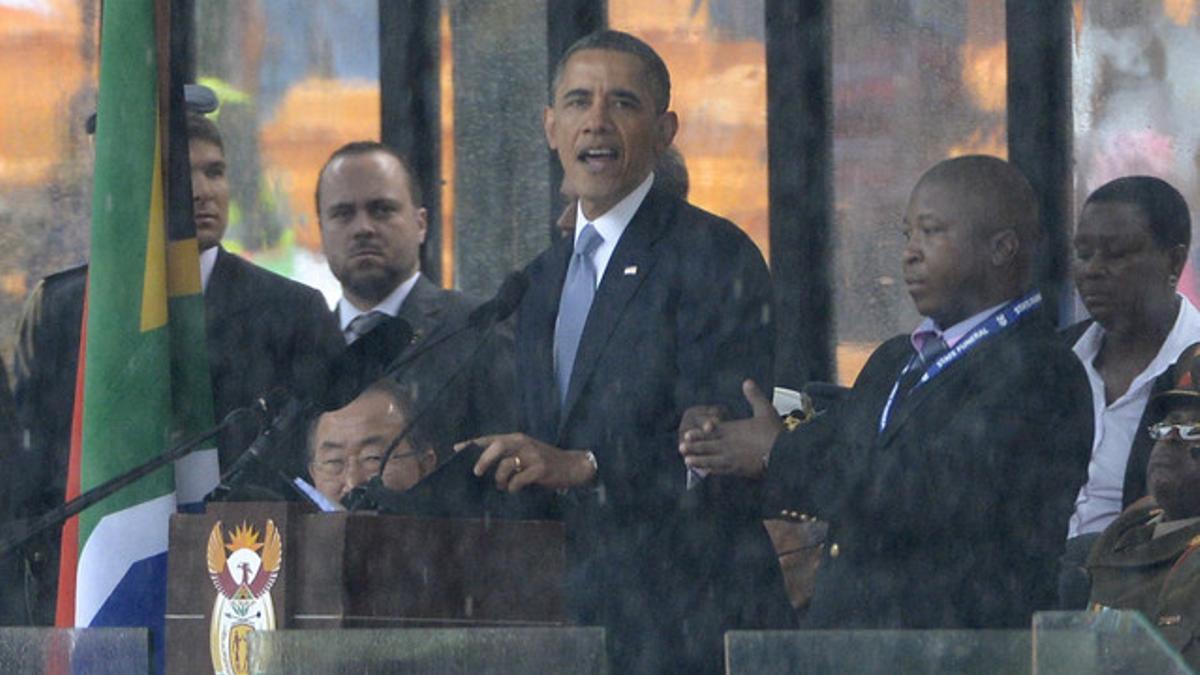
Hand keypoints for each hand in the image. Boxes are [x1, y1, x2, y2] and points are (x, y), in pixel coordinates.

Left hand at [455, 433, 595, 492]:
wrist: (572, 466)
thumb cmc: (543, 461)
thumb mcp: (524, 453)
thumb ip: (506, 456)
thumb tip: (480, 466)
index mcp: (516, 438)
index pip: (490, 438)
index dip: (472, 444)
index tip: (456, 449)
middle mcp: (522, 443)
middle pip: (496, 446)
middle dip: (483, 460)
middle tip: (476, 473)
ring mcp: (532, 455)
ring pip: (505, 465)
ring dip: (499, 479)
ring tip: (502, 486)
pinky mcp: (540, 468)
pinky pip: (518, 480)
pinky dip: (513, 487)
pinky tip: (515, 489)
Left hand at [678, 379, 782, 479]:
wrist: (784, 454)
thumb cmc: (775, 432)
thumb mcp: (765, 410)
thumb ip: (754, 396)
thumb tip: (747, 381)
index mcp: (734, 430)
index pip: (713, 431)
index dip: (699, 433)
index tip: (686, 434)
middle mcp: (730, 444)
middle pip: (708, 445)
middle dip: (694, 447)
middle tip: (681, 448)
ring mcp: (733, 458)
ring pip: (711, 459)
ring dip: (699, 460)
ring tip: (687, 462)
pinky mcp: (739, 469)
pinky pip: (721, 470)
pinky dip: (712, 471)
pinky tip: (705, 473)